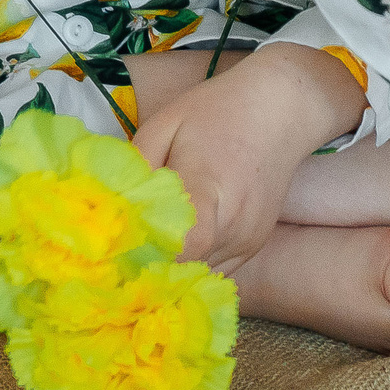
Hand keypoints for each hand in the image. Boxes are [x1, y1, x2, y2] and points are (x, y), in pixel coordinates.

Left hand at [133, 45, 364, 272]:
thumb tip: (108, 207)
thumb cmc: (218, 110)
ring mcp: (247, 242)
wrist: (282, 109)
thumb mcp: (165, 124)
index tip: (115, 257)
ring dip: (166, 274)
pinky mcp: (252, 248)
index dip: (147, 258)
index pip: (183, 243)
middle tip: (111, 263)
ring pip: (197, 279)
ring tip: (136, 261)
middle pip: (183, 270)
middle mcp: (235, 225)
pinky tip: (169, 257)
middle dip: (145, 271)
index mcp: (210, 188)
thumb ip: (135, 169)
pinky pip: (213, 274)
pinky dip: (189, 269)